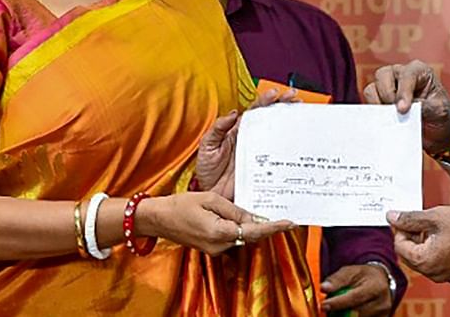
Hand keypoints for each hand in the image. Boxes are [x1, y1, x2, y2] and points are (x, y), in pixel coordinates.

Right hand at [140, 191, 293, 255]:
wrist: (159, 219)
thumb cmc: (181, 205)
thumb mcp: (210, 199)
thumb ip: (234, 210)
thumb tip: (254, 217)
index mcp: (219, 232)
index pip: (253, 231)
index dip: (273, 227)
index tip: (290, 223)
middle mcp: (219, 245)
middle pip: (251, 236)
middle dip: (269, 228)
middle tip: (288, 219)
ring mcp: (216, 250)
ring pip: (243, 238)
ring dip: (256, 228)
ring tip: (273, 216)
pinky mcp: (213, 248)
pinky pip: (234, 239)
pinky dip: (244, 230)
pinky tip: (250, 220)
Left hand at [195, 88, 298, 197]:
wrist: (210, 193)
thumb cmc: (207, 169)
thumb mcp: (208, 146)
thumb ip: (218, 128)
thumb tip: (232, 113)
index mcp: (239, 130)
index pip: (254, 111)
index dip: (265, 100)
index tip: (275, 94)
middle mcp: (252, 139)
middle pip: (270, 118)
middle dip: (283, 105)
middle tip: (294, 96)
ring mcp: (260, 153)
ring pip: (278, 134)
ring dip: (290, 123)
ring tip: (300, 112)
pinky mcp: (265, 168)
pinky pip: (279, 158)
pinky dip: (289, 151)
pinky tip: (298, 143)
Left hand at [319, 264, 393, 315]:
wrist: (381, 281)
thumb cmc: (363, 276)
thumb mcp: (350, 271)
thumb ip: (336, 280)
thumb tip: (323, 288)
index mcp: (376, 286)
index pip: (355, 297)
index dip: (338, 303)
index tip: (324, 305)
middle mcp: (382, 302)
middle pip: (355, 313)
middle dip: (339, 311)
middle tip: (330, 306)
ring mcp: (382, 315)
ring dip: (344, 316)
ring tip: (343, 306)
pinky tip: (349, 312)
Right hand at [363, 60, 449, 153]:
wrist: (440, 132)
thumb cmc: (442, 116)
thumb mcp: (440, 111)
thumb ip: (424, 107)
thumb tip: (403, 109)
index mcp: (419, 71)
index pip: (406, 75)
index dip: (403, 92)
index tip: (403, 110)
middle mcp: (400, 75)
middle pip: (383, 75)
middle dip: (387, 95)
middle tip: (396, 113)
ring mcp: (388, 87)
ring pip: (372, 88)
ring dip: (378, 104)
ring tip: (391, 118)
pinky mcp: (380, 102)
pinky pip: (369, 104)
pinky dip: (374, 113)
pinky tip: (384, 122)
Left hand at [386, 206, 449, 282]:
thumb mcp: (435, 216)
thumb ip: (410, 218)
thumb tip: (392, 217)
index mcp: (425, 261)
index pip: (399, 245)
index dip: (400, 228)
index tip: (406, 217)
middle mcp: (434, 273)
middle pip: (410, 255)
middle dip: (412, 237)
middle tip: (421, 220)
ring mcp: (447, 275)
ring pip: (425, 259)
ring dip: (425, 243)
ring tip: (437, 226)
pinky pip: (440, 262)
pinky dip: (439, 250)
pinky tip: (448, 236)